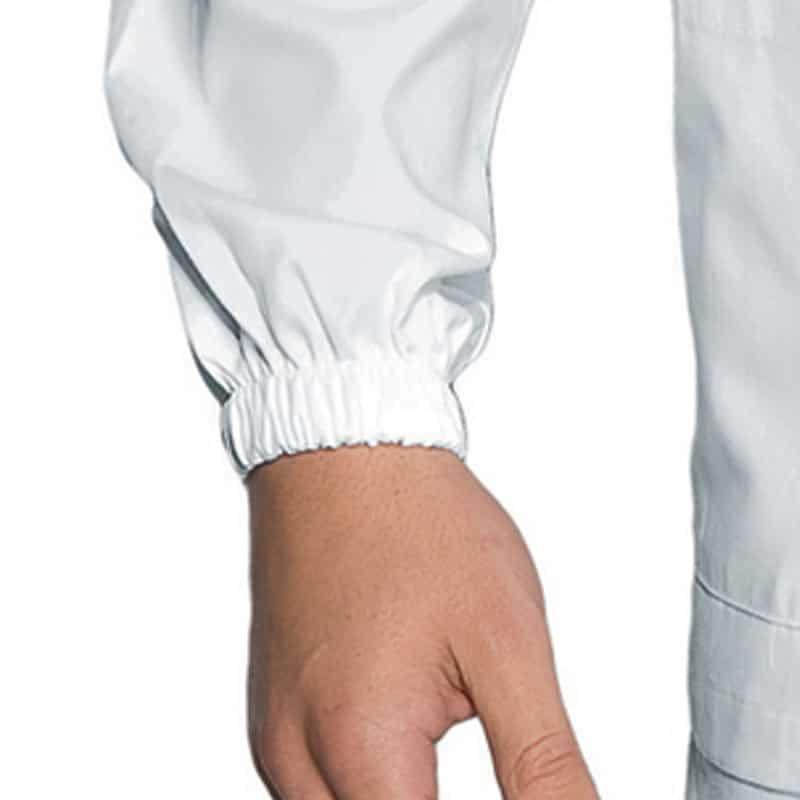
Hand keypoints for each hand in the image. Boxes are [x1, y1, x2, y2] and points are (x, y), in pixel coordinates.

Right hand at [247, 446, 597, 798]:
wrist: (343, 453)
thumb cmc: (417, 524)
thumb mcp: (508, 644)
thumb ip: (544, 766)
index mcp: (360, 747)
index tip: (519, 780)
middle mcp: (295, 755)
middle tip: (483, 740)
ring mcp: (273, 733)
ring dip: (400, 797)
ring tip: (440, 720)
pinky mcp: (270, 708)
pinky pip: (313, 784)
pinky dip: (368, 776)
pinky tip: (400, 721)